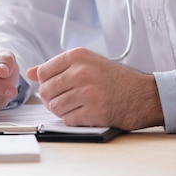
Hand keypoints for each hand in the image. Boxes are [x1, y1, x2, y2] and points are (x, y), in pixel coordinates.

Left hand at [26, 48, 162, 130]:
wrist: (144, 95)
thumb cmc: (115, 79)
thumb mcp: (87, 63)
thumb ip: (57, 67)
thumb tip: (30, 72)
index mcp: (78, 56)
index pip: (43, 71)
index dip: (46, 83)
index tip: (56, 86)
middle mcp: (81, 72)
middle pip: (46, 91)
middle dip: (51, 99)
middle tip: (64, 100)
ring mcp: (87, 92)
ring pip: (54, 107)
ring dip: (62, 111)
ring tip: (76, 106)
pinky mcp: (93, 112)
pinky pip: (67, 119)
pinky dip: (73, 120)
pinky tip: (85, 113)